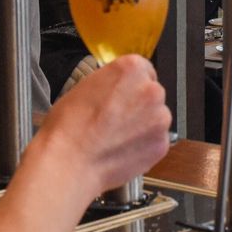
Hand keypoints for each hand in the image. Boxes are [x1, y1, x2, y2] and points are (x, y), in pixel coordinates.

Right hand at [29, 55, 170, 195]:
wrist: (70, 161)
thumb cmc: (70, 126)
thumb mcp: (85, 86)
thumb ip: (111, 83)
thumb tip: (118, 90)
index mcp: (131, 69)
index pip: (143, 70)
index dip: (130, 85)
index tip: (122, 95)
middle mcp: (151, 90)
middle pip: (152, 93)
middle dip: (138, 105)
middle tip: (115, 118)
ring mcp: (160, 118)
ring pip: (156, 118)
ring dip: (143, 125)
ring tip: (116, 137)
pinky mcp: (162, 143)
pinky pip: (155, 141)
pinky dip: (143, 146)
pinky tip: (122, 149)